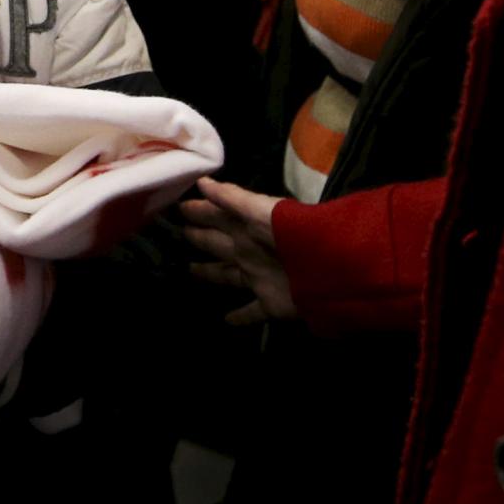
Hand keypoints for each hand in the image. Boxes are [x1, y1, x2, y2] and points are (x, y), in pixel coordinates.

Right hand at [180, 176, 296, 326]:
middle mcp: (249, 251)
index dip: (198, 212)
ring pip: (228, 275)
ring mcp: (259, 278)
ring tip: (191, 270)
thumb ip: (230, 198)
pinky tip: (225, 321)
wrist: (325, 266)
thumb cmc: (289, 233)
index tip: (177, 208)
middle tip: (180, 235)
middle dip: (200, 238)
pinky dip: (239, 317)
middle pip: (218, 244)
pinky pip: (251, 311)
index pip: (216, 216)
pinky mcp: (269, 303)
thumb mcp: (257, 210)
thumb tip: (202, 181)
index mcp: (246, 228)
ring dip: (211, 273)